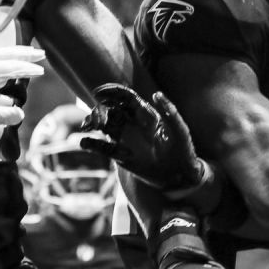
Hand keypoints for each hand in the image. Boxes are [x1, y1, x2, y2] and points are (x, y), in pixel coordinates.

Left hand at [0, 47, 43, 125]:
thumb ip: (1, 115)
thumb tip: (18, 114)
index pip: (15, 67)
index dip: (30, 69)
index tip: (42, 70)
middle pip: (9, 53)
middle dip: (26, 53)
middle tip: (41, 53)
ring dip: (13, 56)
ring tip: (26, 57)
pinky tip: (2, 70)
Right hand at [80, 84, 206, 194]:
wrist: (180, 175)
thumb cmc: (183, 150)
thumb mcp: (180, 130)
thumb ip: (170, 111)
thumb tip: (156, 93)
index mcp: (146, 114)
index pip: (125, 97)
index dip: (111, 92)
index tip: (99, 93)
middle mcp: (133, 124)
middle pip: (109, 110)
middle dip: (99, 111)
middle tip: (97, 120)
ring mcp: (125, 139)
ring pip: (102, 126)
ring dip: (91, 123)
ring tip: (87, 128)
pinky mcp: (120, 155)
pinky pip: (102, 147)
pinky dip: (91, 144)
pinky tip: (84, 143)